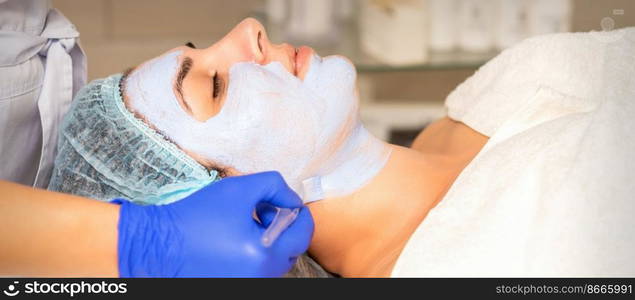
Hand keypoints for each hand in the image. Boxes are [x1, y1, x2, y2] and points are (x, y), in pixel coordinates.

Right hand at [114, 171, 313, 276]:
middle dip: (282, 226)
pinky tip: (234, 239)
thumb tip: (292, 202)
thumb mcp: (239, 188)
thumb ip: (274, 186)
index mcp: (265, 255)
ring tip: (245, 223)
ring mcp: (247, 285)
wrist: (157, 244)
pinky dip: (255, 253)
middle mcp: (260, 277)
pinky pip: (258, 270)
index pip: (303, 235)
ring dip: (269, 240)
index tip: (286, 202)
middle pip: (291, 250)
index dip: (299, 213)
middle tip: (260, 210)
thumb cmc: (196, 215)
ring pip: (275, 261)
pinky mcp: (235, 286)